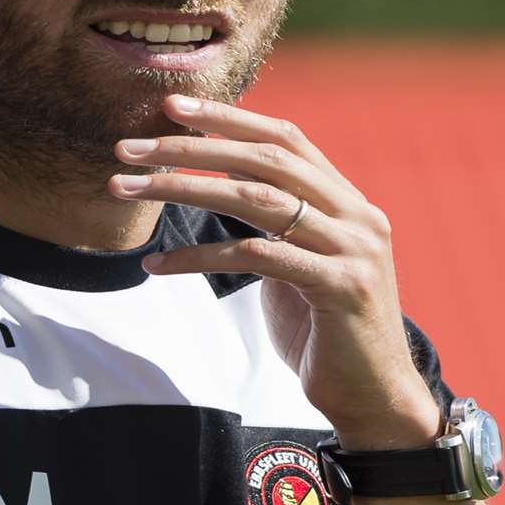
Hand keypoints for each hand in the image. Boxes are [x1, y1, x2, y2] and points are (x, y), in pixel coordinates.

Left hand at [108, 95, 439, 448]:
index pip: (286, 138)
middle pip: (266, 160)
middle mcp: (357, 216)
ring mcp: (354, 249)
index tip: (171, 105)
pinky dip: (200, 257)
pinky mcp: (341, 287)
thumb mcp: (300, 266)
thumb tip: (225, 188)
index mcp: (348, 202)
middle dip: (193, 147)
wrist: (376, 398)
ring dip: (184, 189)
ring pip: (258, 199)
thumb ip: (276, 226)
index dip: (229, 118)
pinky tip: (155, 265)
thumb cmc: (326, 334)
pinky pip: (257, 257)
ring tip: (128, 190)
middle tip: (129, 148)